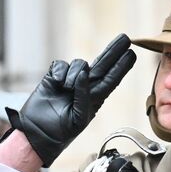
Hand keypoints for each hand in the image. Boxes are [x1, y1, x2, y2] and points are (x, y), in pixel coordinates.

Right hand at [7, 34, 135, 166]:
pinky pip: (60, 64)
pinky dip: (60, 72)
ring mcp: (69, 80)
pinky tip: (57, 83)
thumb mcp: (79, 118)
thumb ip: (84, 96)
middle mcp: (85, 86)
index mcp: (95, 98)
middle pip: (103, 65)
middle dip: (114, 51)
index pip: (112, 79)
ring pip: (79, 64)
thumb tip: (84, 73)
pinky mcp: (53, 77)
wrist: (38, 133)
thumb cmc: (61, 131)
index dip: (122, 66)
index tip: (132, 54)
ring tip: (66, 88)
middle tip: (125, 38)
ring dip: (74, 73)